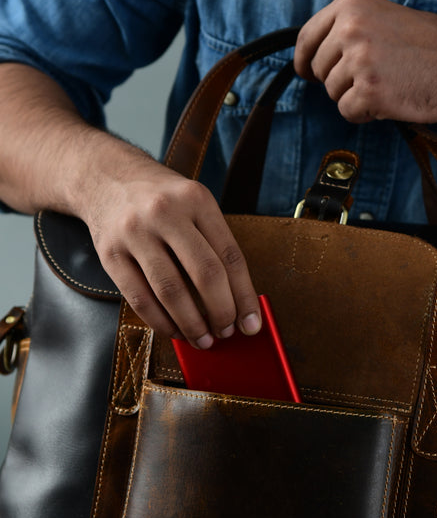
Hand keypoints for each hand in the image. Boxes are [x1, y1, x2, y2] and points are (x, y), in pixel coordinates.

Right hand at [80, 146, 260, 347]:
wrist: (105, 177)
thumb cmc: (160, 199)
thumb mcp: (193, 204)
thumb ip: (215, 244)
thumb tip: (238, 302)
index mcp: (196, 200)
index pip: (230, 257)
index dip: (245, 296)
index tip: (251, 324)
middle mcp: (166, 213)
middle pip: (205, 274)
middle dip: (221, 312)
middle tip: (226, 333)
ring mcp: (135, 233)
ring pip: (171, 292)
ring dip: (192, 324)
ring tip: (203, 339)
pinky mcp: (110, 254)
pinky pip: (140, 300)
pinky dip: (161, 323)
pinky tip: (174, 331)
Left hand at [294, 0, 436, 133]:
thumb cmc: (426, 47)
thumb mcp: (382, 19)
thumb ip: (347, 30)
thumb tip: (312, 55)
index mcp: (352, 5)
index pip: (306, 37)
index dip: (303, 60)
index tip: (305, 72)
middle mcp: (351, 28)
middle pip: (318, 69)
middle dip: (337, 80)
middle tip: (371, 77)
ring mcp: (359, 60)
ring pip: (332, 92)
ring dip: (353, 96)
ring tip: (385, 84)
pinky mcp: (368, 90)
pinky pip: (347, 112)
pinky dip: (364, 113)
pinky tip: (387, 100)